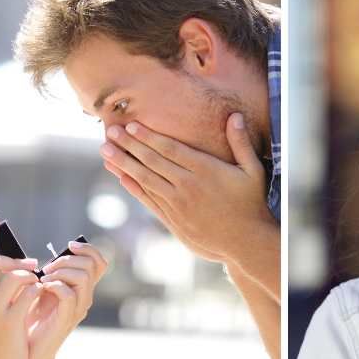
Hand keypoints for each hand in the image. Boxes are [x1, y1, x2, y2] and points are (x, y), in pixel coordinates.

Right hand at [0, 218, 40, 358]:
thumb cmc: (4, 340)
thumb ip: (0, 290)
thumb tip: (20, 265)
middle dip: (14, 259)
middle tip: (33, 265)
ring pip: (15, 275)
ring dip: (32, 276)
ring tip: (40, 284)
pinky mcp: (11, 321)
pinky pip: (30, 292)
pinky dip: (40, 289)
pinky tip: (44, 296)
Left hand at [23, 240, 109, 358]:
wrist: (28, 348)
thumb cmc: (32, 318)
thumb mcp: (43, 289)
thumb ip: (53, 274)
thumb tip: (52, 255)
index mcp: (82, 289)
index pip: (99, 262)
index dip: (88, 249)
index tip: (69, 246)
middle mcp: (85, 297)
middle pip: (90, 265)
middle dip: (66, 260)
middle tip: (46, 268)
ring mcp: (78, 308)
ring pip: (82, 277)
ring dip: (60, 272)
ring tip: (42, 278)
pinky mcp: (67, 318)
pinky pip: (68, 294)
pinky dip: (54, 286)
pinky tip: (41, 288)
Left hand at [100, 112, 274, 263]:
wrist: (245, 242)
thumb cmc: (251, 203)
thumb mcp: (253, 171)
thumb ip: (241, 143)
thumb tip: (236, 116)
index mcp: (205, 170)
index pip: (170, 148)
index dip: (148, 136)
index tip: (131, 125)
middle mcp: (188, 186)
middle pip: (152, 161)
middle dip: (128, 144)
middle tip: (109, 130)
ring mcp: (178, 204)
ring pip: (145, 180)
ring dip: (123, 164)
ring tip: (105, 150)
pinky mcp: (174, 220)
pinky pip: (149, 200)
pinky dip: (134, 188)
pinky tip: (121, 176)